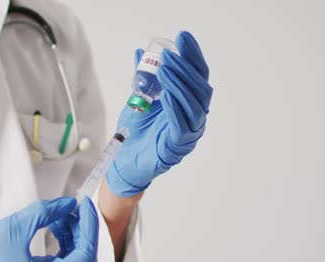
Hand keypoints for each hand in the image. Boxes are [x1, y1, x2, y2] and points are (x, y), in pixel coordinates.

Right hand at [0, 196, 98, 261]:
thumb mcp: (15, 227)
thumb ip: (46, 213)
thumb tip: (69, 204)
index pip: (83, 256)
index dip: (89, 228)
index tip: (86, 207)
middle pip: (81, 260)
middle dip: (81, 230)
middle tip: (76, 208)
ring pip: (73, 260)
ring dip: (72, 235)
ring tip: (61, 214)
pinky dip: (62, 243)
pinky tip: (55, 225)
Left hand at [106, 31, 212, 196]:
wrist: (124, 160)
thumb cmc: (135, 131)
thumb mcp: (138, 98)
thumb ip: (143, 78)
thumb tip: (141, 53)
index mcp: (188, 104)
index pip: (197, 76)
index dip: (193, 56)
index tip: (183, 38)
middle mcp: (193, 118)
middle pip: (200, 90)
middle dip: (186, 69)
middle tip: (171, 55)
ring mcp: (188, 134)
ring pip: (194, 107)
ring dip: (180, 85)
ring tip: (165, 70)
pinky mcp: (176, 147)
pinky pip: (181, 126)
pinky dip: (175, 108)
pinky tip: (166, 95)